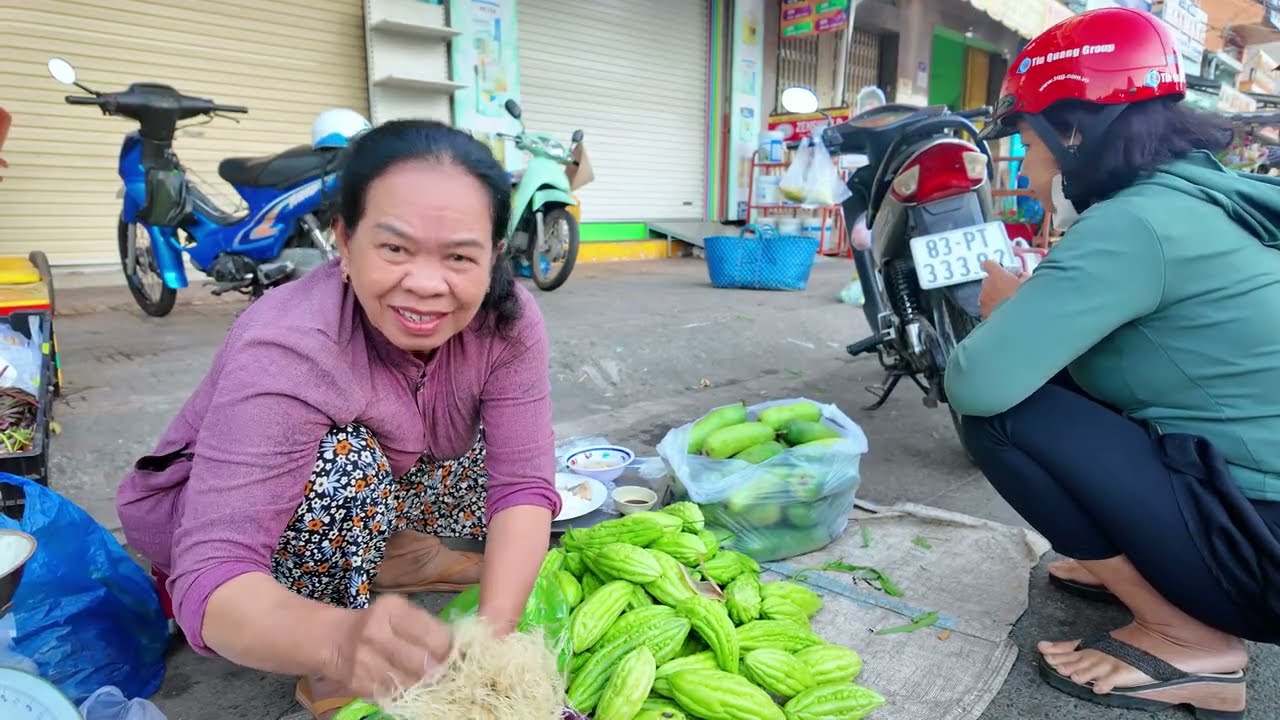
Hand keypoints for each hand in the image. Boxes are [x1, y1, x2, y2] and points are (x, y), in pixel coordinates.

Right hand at [326, 594, 452, 698]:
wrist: (335, 639)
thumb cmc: (379, 623)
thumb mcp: (402, 613)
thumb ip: (428, 628)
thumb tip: (460, 649)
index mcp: (393, 610)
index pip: (436, 636)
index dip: (450, 650)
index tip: (457, 656)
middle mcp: (376, 633)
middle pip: (424, 663)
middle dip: (439, 672)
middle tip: (446, 674)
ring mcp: (365, 660)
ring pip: (410, 684)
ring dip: (424, 686)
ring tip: (430, 683)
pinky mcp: (359, 683)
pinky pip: (393, 695)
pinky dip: (406, 694)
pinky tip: (410, 689)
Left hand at [979, 260, 1027, 318]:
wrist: (1017, 322)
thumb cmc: (1025, 300)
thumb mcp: (1029, 284)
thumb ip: (1023, 277)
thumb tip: (1021, 276)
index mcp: (997, 275)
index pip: (989, 264)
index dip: (994, 267)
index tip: (999, 270)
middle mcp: (987, 286)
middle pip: (988, 280)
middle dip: (997, 283)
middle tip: (1009, 289)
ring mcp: (983, 299)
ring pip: (987, 294)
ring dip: (994, 296)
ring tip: (1008, 304)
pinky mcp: (982, 312)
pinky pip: (986, 307)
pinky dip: (992, 308)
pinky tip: (1004, 313)